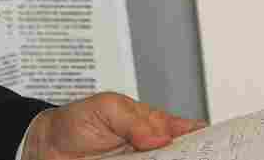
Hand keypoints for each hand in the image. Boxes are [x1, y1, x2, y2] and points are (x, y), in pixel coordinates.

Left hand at [23, 93, 204, 159]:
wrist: (45, 149)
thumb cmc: (76, 122)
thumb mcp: (106, 107)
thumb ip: (133, 119)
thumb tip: (158, 135)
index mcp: (153, 126)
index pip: (188, 132)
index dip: (205, 137)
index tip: (217, 143)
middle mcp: (152, 152)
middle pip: (183, 157)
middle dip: (195, 155)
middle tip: (202, 156)